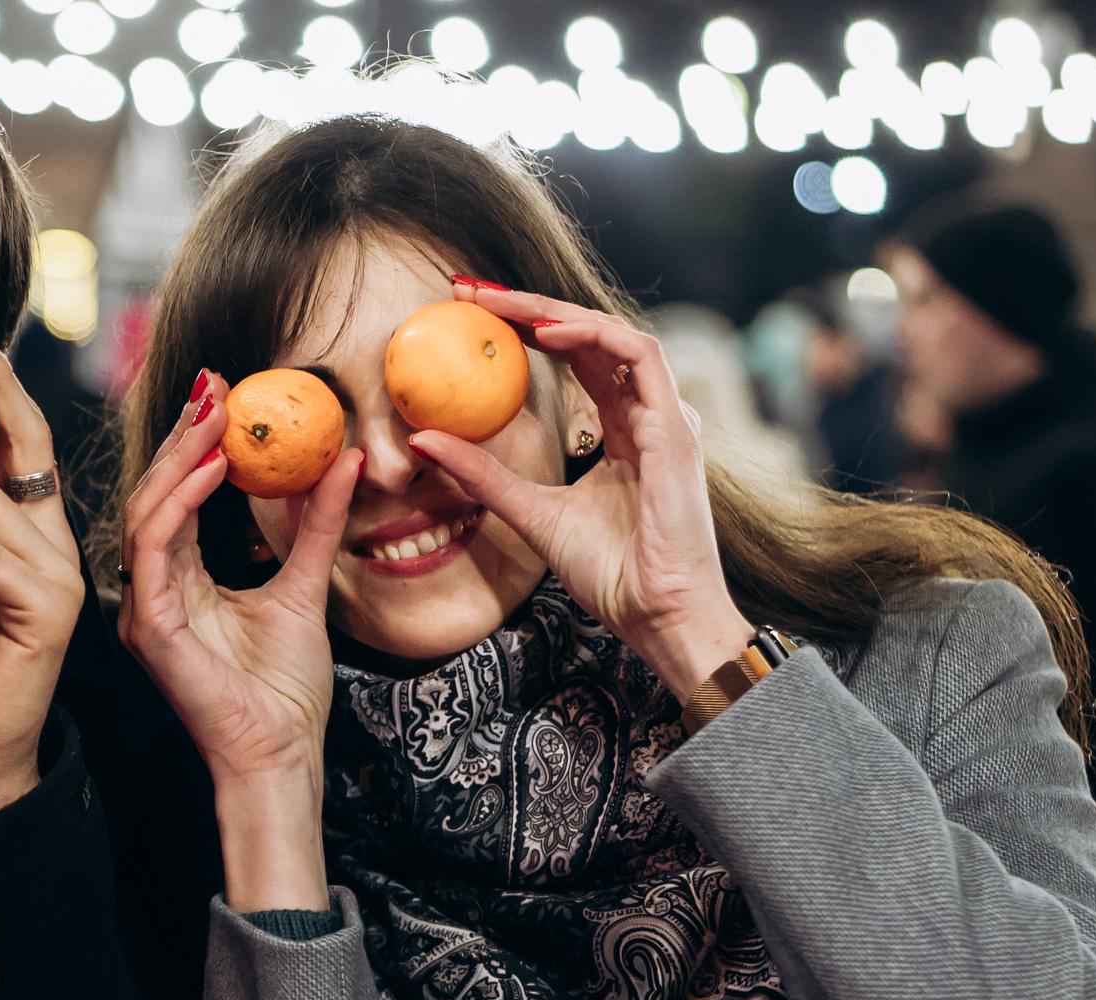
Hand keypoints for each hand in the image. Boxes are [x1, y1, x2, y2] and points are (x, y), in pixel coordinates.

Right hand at [116, 372, 363, 911]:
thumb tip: (345, 463)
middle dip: (183, 437)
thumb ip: (315, 527)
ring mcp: (145, 612)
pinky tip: (211, 471)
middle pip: (156, 497)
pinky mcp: (150, 629)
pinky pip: (155, 551)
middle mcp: (153, 593)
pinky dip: (180, 505)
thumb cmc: (285, 692)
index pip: (179, 500)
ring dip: (179, 459)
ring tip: (215, 415)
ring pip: (148, 514)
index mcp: (182, 585)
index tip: (227, 396)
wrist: (282, 755)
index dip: (197, 446)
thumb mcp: (305, 587)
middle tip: (215, 386)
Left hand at [408, 285, 751, 701]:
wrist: (656, 613)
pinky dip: (594, 337)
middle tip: (469, 291)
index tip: (469, 315)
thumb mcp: (528, 512)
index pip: (575, 357)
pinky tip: (546, 332)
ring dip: (554, 311)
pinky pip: (639, 357)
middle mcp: (647, 414)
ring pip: (612, 334)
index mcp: (622, 429)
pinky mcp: (674, 428)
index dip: (526, 329)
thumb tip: (421, 440)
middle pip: (589, 336)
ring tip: (498, 303)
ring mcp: (664, 417)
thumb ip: (483, 474)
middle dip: (529, 306)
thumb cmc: (608, 572)